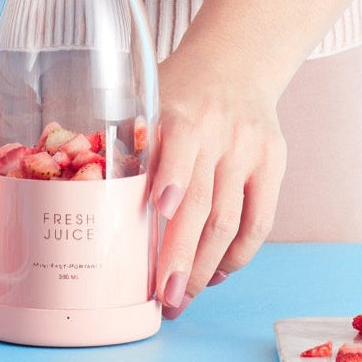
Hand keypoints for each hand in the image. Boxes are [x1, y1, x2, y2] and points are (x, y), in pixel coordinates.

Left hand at [151, 44, 286, 318]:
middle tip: (163, 297)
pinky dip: (238, 254)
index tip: (159, 211)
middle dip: (181, 257)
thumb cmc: (178, 90)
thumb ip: (126, 142)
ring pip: (231, 221)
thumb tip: (87, 195)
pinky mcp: (274, 163)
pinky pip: (259, 221)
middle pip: (204, 204)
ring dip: (206, 267)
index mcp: (181, 112)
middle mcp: (220, 132)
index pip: (181, 148)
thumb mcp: (147, 99)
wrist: (236, 63)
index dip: (172, 179)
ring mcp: (250, 149)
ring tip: (184, 296)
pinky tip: (217, 273)